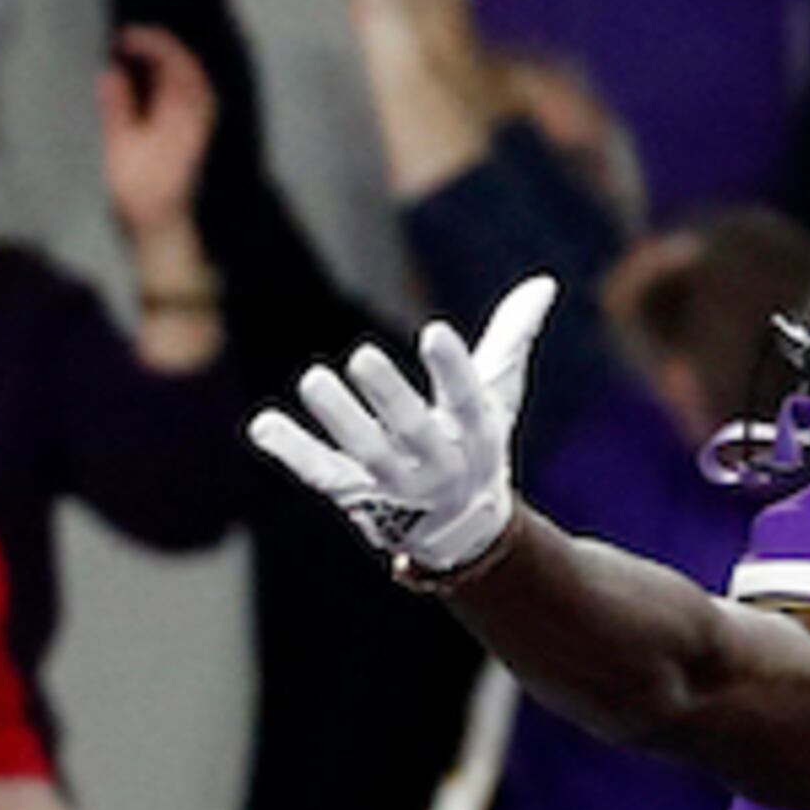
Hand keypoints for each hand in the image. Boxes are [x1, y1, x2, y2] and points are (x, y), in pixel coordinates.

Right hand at [98, 26, 214, 237]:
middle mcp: (200, 107)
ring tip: (127, 53)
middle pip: (184, 63)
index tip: (122, 35)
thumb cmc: (138, 182)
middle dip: (156, 46)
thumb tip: (111, 70)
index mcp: (186, 107)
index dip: (151, 41)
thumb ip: (117, 103)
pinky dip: (165, 76)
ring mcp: (200, 117)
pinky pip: (184, 89)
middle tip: (121, 39)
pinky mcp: (193, 127)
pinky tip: (142, 77)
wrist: (161, 218)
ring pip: (186, 74)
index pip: (176, 59)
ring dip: (160, 60)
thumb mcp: (120, 142)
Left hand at [248, 276, 556, 576]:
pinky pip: (322, 474)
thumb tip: (545, 281)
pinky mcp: (355, 496)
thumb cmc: (476, 442)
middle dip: (389, 397)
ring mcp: (394, 485)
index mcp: (475, 435)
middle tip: (362, 356)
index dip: (452, 369)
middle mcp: (437, 464)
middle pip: (412, 431)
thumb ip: (513, 337)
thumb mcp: (499, 394)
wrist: (458, 528)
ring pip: (365, 454)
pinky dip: (293, 451)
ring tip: (314, 379)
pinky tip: (264, 424)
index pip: (467, 401)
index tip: (433, 331)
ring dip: (339, 419)